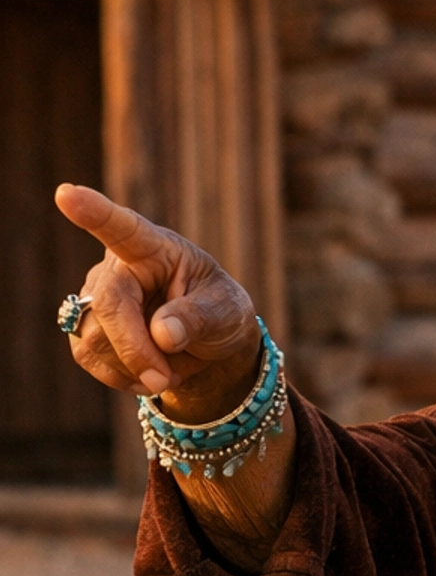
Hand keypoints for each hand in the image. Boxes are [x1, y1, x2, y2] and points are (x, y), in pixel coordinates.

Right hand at [55, 182, 261, 416]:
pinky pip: (88, 355)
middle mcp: (117, 266)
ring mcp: (95, 295)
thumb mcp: (227, 311)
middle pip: (107, 305)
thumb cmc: (219, 312)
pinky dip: (119, 376)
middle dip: (135, 350)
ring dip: (133, 367)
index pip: (122, 228)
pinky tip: (145, 376)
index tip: (67, 195)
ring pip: (94, 338)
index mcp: (155, 247)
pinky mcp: (84, 325)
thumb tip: (162, 335)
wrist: (207, 341)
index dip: (94, 212)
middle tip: (165, 380)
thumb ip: (199, 318)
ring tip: (169, 370)